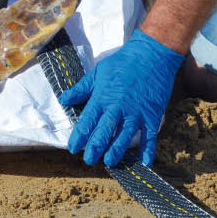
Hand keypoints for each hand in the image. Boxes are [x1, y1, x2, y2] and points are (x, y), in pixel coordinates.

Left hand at [59, 29, 183, 166]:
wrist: (152, 55)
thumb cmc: (122, 62)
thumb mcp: (98, 72)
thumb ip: (81, 89)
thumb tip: (63, 99)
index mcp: (102, 98)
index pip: (87, 121)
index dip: (79, 136)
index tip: (73, 148)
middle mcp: (118, 108)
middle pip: (104, 132)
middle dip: (95, 148)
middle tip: (89, 160)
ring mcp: (136, 112)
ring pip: (125, 137)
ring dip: (117, 151)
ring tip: (110, 162)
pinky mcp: (152, 114)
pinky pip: (150, 136)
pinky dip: (148, 150)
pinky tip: (144, 162)